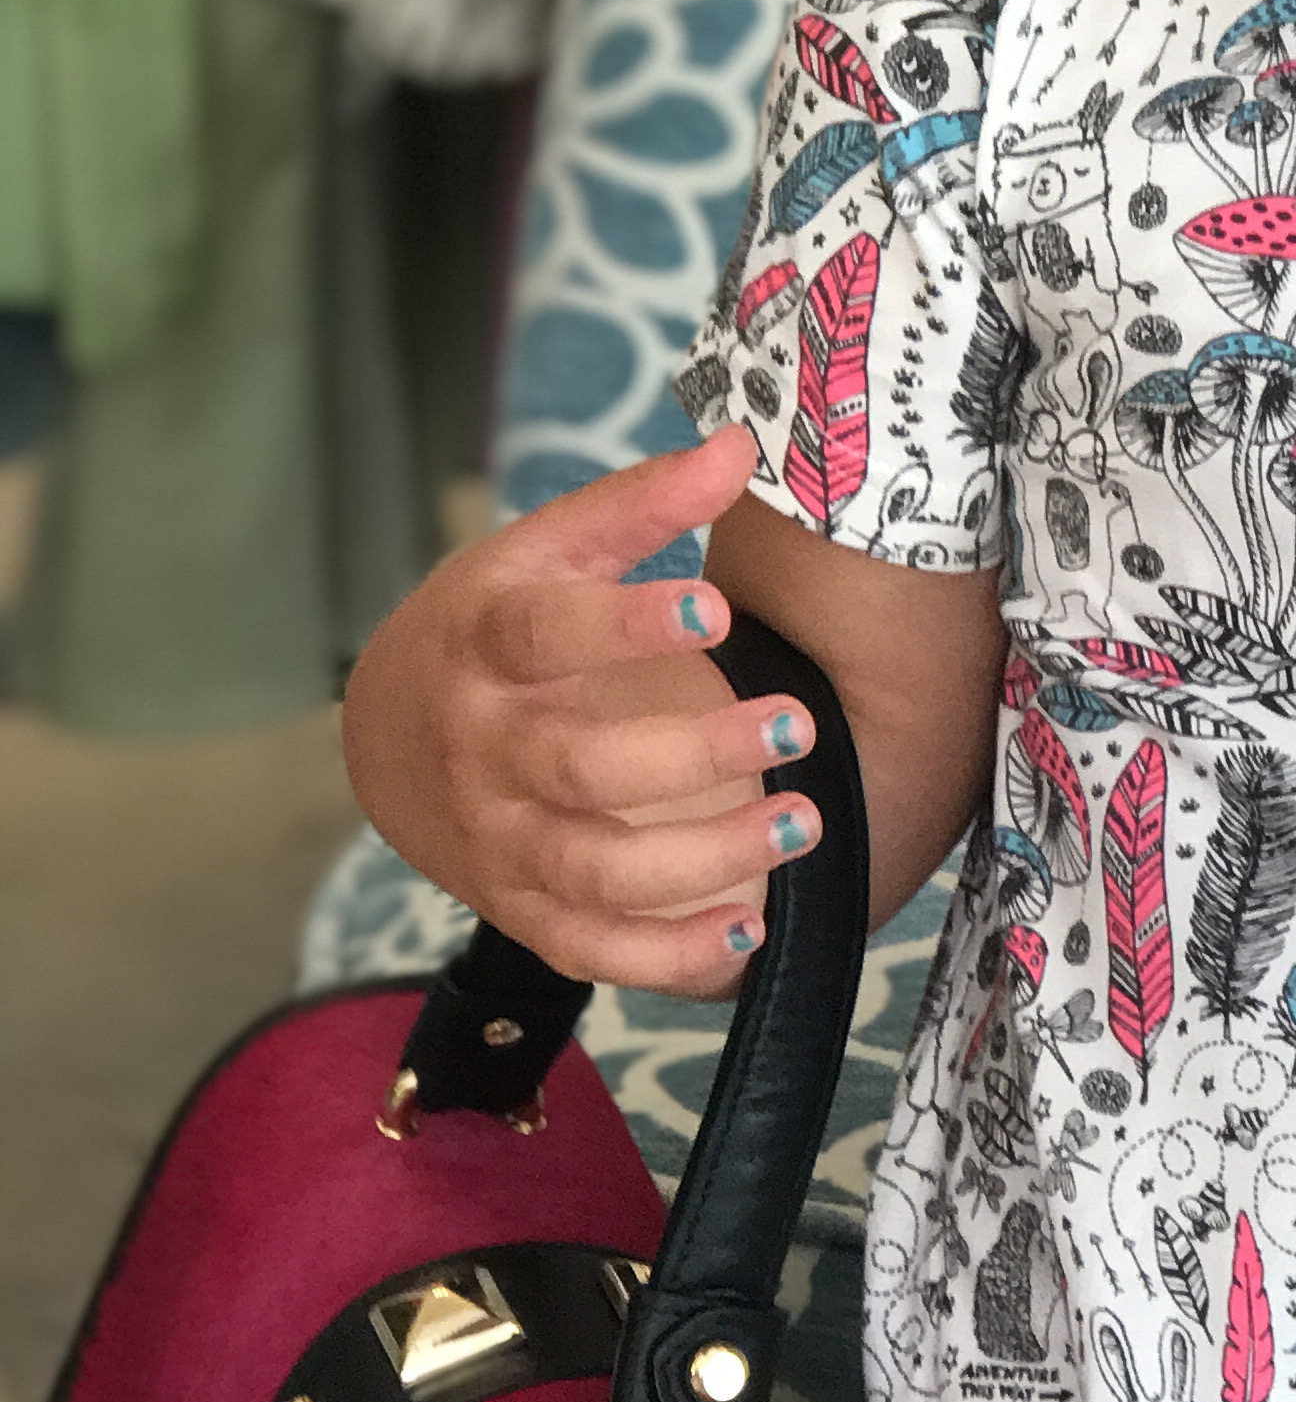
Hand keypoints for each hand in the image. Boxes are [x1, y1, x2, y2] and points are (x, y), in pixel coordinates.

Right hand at [341, 426, 822, 994]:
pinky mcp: (523, 910)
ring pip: (594, 869)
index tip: (719, 607)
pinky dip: (666, 957)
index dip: (622, 624)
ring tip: (802, 823)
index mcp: (482, 646)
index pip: (541, 635)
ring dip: (702, 859)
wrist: (387, 739)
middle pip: (580, 766)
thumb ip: (639, 505)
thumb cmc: (489, 631)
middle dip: (695, 753)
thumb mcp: (544, 554)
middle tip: (798, 722)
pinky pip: (593, 950)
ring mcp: (501, 840)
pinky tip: (748, 933)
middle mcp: (483, 751)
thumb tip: (741, 444)